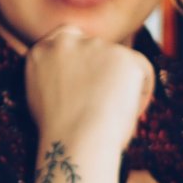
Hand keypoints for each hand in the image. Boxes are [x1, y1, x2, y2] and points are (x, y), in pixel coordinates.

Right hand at [23, 26, 152, 161]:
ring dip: (121, 85)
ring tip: (110, 116)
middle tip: (103, 104)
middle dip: (104, 71)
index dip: (81, 59)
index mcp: (40, 52)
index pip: (65, 39)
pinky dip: (140, 93)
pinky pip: (142, 71)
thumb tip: (79, 77)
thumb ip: (57, 77)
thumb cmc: (59, 134)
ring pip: (120, 62)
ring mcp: (96, 46)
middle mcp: (66, 42)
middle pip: (96, 49)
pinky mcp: (124, 56)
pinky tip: (126, 113)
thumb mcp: (43, 98)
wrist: (75, 143)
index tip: (86, 81)